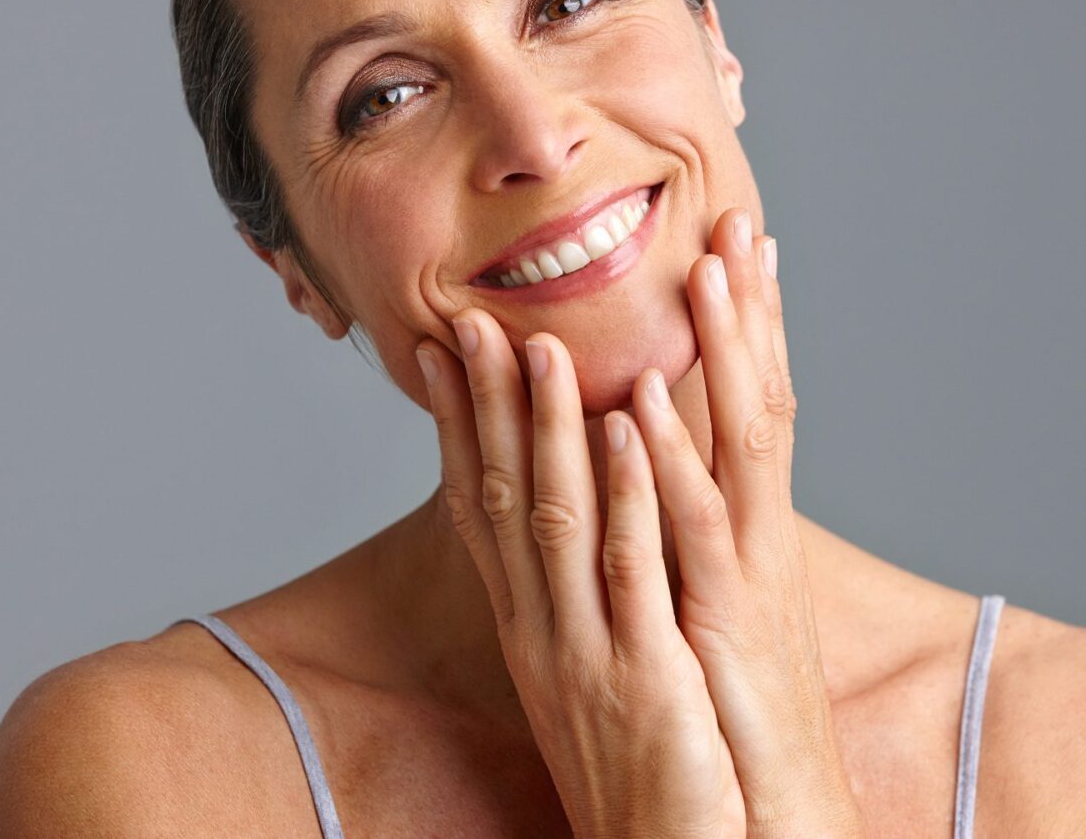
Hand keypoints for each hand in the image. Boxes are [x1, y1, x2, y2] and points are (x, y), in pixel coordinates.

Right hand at [416, 311, 746, 838]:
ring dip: (551, 427)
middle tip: (471, 321)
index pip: (480, 509)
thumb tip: (560, 530)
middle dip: (488, 406)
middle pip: (505, 499)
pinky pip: (631, 569)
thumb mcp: (588, 670)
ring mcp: (588, 650)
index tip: (440, 354)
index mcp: (529, 627)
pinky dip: (628, 492)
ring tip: (542, 344)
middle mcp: (543, 630)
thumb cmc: (638, 763)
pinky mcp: (645, 673)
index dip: (458, 428)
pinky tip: (627, 428)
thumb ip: (571, 597)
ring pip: (560, 518)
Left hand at [620, 210, 864, 838]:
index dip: (743, 327)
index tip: (732, 249)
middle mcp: (757, 538)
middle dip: (746, 309)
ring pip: (744, 441)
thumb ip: (692, 543)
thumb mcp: (711, 612)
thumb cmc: (737, 719)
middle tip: (735, 217)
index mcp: (747, 533)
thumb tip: (664, 483)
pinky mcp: (730, 623)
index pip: (749, 407)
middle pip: (759, 400)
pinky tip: (644, 402)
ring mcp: (750, 574)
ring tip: (707, 268)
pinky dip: (671, 462)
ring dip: (724, 352)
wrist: (775, 819)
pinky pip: (699, 529)